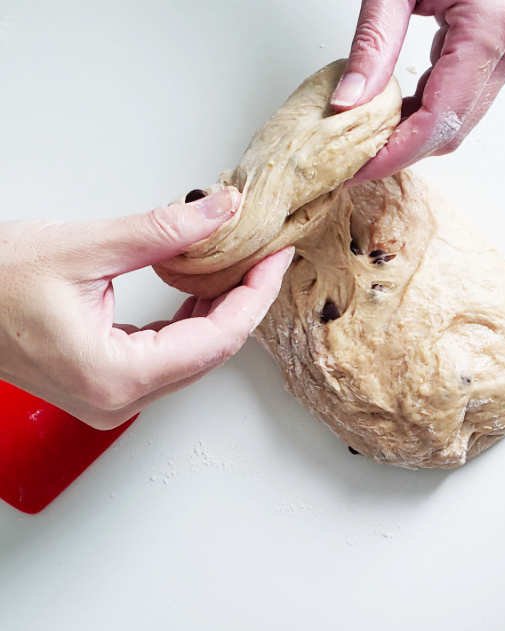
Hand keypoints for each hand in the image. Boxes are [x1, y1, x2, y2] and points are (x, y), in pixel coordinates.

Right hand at [0, 189, 292, 428]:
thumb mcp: (82, 248)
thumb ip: (162, 231)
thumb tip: (220, 211)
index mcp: (116, 377)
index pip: (216, 340)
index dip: (254, 295)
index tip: (276, 260)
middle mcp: (119, 400)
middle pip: (211, 353)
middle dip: (243, 301)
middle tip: (265, 257)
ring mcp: (113, 399)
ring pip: (193, 357)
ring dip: (219, 312)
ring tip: (240, 267)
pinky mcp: (107, 386)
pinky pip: (168, 358)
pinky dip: (190, 324)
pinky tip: (202, 291)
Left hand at [331, 0, 504, 181]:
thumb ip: (373, 46)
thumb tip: (347, 106)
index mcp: (492, 27)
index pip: (440, 118)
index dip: (396, 153)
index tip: (358, 170)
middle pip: (453, 128)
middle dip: (403, 150)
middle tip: (355, 160)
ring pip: (460, 120)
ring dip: (414, 134)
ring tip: (369, 138)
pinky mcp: (504, 45)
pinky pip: (463, 98)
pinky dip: (427, 111)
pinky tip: (394, 112)